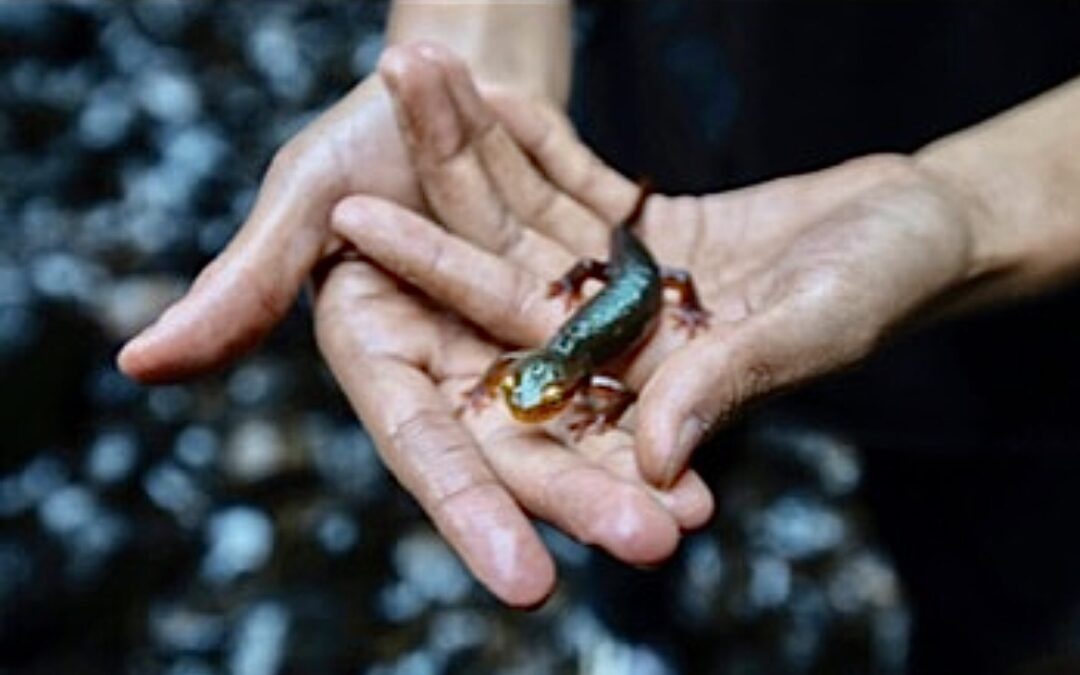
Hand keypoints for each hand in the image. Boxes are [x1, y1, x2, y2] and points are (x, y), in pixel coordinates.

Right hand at [118, 55, 711, 605]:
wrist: (444, 88)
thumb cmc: (357, 141)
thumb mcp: (303, 199)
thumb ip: (247, 283)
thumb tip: (139, 361)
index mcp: (390, 364)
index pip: (428, 451)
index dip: (472, 514)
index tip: (527, 580)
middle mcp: (461, 371)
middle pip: (523, 449)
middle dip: (582, 497)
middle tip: (651, 543)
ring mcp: (525, 344)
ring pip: (587, 414)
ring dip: (644, 461)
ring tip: (702, 511)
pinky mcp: (579, 307)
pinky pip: (626, 355)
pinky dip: (667, 388)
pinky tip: (714, 423)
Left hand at [334, 44, 981, 493]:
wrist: (923, 227)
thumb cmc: (884, 284)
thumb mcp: (808, 327)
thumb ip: (728, 381)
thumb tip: (652, 455)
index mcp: (635, 378)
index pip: (514, 330)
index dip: (439, 272)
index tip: (361, 224)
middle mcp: (612, 338)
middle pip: (502, 261)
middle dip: (437, 186)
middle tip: (369, 112)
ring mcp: (622, 283)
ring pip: (529, 210)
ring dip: (474, 140)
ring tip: (418, 63)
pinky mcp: (645, 233)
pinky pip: (573, 180)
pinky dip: (535, 134)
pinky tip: (485, 86)